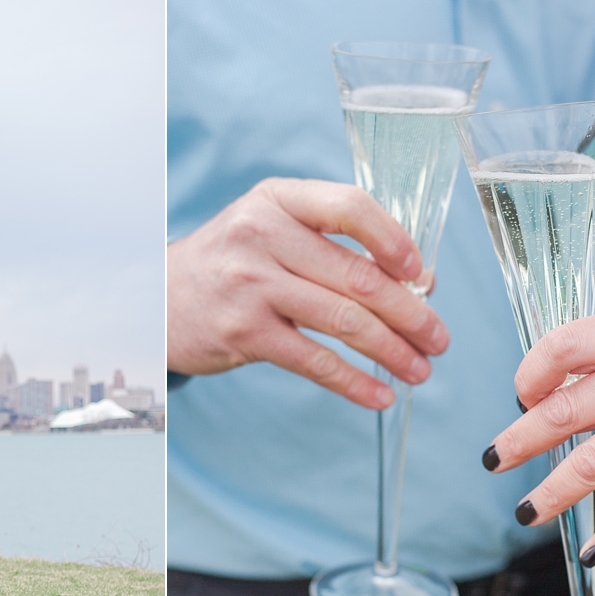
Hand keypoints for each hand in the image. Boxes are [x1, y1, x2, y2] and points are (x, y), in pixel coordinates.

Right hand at [167, 177, 449, 408]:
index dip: (394, 240)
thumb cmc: (231, 264)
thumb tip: (421, 281)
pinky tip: (379, 395)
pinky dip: (353, 382)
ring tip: (420, 370)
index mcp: (277, 200)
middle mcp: (262, 235)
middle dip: (410, 314)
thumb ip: (339, 248)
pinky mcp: (244, 332)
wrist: (155, 298)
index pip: (349, 206)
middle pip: (357, 276)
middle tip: (439, 339)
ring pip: (343, 320)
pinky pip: (313, 360)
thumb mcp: (275, 233)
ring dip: (392, 350)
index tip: (422, 274)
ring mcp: (251, 284)